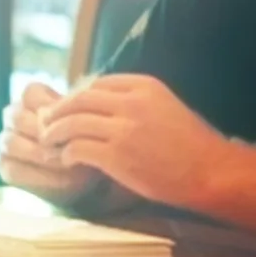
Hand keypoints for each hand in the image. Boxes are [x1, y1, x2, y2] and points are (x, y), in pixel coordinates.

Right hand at [0, 81, 104, 202]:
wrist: (90, 176)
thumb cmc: (90, 141)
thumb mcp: (87, 125)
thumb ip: (75, 116)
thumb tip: (71, 118)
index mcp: (31, 99)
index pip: (30, 94)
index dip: (52, 109)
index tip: (76, 122)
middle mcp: (13, 117)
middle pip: (18, 118)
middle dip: (46, 133)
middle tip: (73, 145)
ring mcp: (6, 141)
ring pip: (12, 143)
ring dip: (43, 154)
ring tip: (71, 162)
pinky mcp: (6, 167)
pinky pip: (15, 169)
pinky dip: (41, 176)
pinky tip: (65, 180)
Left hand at [39, 74, 230, 208]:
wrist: (210, 171)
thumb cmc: (191, 144)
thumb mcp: (166, 107)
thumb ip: (136, 102)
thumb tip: (104, 106)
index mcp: (144, 86)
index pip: (97, 84)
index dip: (77, 97)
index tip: (68, 109)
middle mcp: (132, 103)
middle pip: (79, 99)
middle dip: (57, 111)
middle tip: (46, 124)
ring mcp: (123, 129)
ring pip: (73, 123)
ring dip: (55, 133)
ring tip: (48, 142)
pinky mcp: (117, 156)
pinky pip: (78, 149)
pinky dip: (67, 154)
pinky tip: (67, 160)